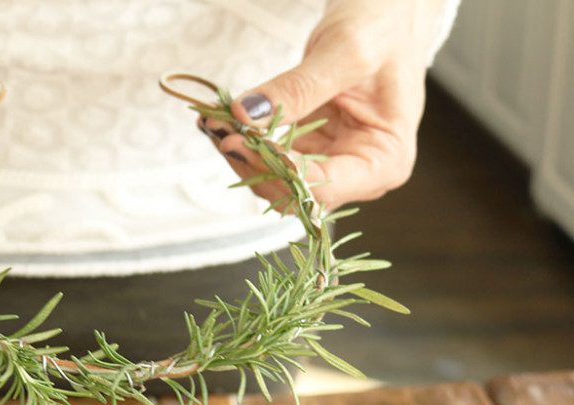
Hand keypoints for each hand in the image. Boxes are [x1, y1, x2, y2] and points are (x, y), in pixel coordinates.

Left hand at [200, 0, 446, 208]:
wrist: (385, 15)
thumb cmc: (384, 29)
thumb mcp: (345, 52)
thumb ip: (298, 88)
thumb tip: (246, 116)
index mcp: (385, 161)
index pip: (323, 188)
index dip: (276, 171)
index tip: (237, 141)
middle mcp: (358, 173)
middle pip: (293, 191)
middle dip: (251, 162)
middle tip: (217, 127)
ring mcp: (332, 163)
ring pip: (274, 178)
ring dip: (241, 153)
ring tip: (213, 120)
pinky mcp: (308, 148)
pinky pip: (269, 155)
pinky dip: (243, 139)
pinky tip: (220, 119)